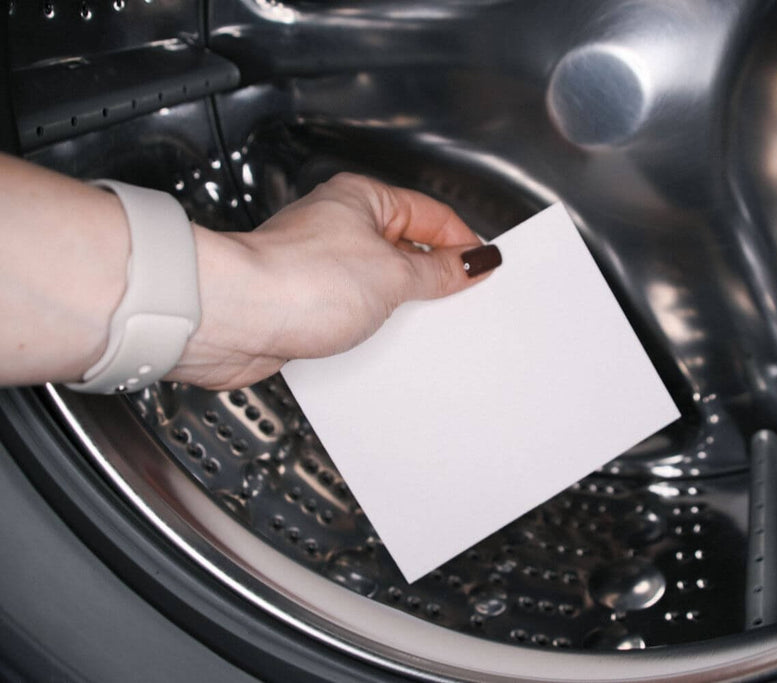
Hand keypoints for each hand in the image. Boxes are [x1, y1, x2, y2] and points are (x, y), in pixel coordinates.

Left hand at [166, 173, 499, 389]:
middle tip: (460, 303)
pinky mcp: (304, 303)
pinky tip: (383, 345)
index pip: (432, 216)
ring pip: (379, 285)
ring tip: (421, 327)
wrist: (230, 319)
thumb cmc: (295, 281)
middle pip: (406, 250)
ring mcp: (320, 265)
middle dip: (433, 280)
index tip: (485, 272)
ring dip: (400, 309)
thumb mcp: (392, 275)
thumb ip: (438, 271)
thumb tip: (474, 260)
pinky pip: (354, 313)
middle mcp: (339, 226)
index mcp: (363, 200)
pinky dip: (371, 329)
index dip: (463, 244)